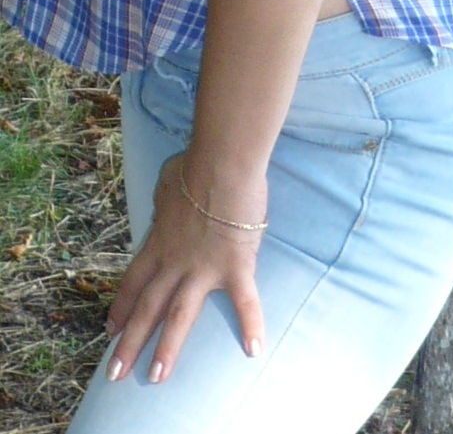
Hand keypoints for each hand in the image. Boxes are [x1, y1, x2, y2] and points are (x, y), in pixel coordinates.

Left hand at [105, 151, 267, 384]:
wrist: (221, 163)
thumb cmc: (193, 166)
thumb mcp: (166, 185)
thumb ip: (164, 206)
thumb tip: (165, 209)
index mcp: (158, 243)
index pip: (135, 281)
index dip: (121, 307)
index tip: (109, 330)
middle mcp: (174, 262)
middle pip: (147, 307)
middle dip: (129, 342)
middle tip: (114, 373)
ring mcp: (203, 269)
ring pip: (180, 315)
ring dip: (167, 348)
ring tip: (157, 377)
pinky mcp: (235, 267)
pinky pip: (244, 301)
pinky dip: (251, 325)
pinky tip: (254, 351)